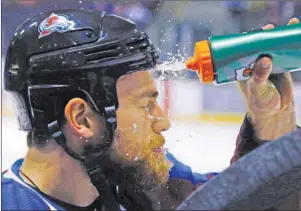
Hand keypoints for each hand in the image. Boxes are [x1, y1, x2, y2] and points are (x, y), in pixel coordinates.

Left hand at [237, 18, 298, 139]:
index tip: (251, 34)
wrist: (276, 112)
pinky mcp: (279, 65)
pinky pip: (283, 52)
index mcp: (241, 69)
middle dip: (262, 36)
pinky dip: (288, 44)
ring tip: (284, 27)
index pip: (240, 51)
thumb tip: (265, 59)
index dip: (245, 42)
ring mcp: (266, 64)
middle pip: (256, 46)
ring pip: (270, 47)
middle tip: (268, 29)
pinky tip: (294, 33)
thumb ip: (259, 76)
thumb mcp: (257, 90)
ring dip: (276, 37)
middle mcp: (252, 64)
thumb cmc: (260, 103)